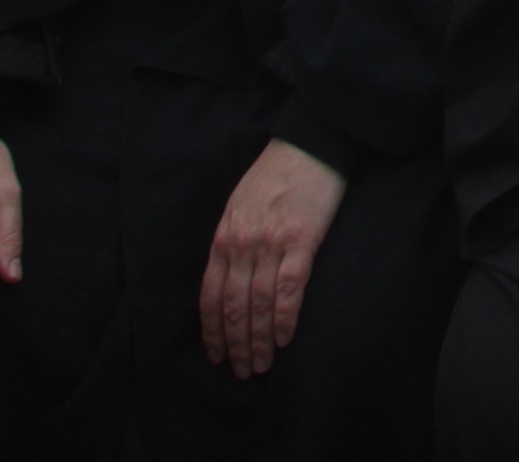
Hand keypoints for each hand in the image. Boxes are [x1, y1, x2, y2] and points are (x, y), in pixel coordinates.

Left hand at [197, 138, 344, 379]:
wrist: (308, 145)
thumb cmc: (273, 176)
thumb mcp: (237, 206)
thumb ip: (230, 241)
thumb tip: (228, 279)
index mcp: (224, 237)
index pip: (210, 295)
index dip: (211, 331)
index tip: (216, 356)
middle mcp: (242, 245)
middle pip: (233, 306)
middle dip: (236, 344)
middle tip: (243, 372)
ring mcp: (270, 244)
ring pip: (258, 304)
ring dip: (259, 340)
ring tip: (262, 365)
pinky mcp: (300, 241)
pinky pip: (289, 289)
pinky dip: (284, 318)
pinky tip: (285, 338)